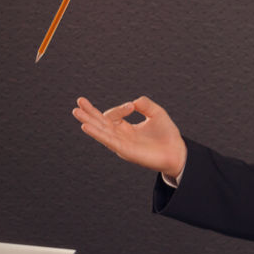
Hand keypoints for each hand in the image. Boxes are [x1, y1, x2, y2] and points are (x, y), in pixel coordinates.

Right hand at [73, 96, 187, 177]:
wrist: (177, 152)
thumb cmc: (167, 135)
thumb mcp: (157, 114)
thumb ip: (145, 104)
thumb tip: (133, 101)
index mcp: (126, 129)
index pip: (113, 116)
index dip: (119, 109)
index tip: (132, 106)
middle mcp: (120, 136)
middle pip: (100, 123)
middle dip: (89, 113)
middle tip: (78, 102)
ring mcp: (121, 144)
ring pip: (101, 131)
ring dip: (88, 121)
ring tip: (76, 112)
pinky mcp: (125, 151)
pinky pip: (108, 141)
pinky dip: (97, 133)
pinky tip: (87, 126)